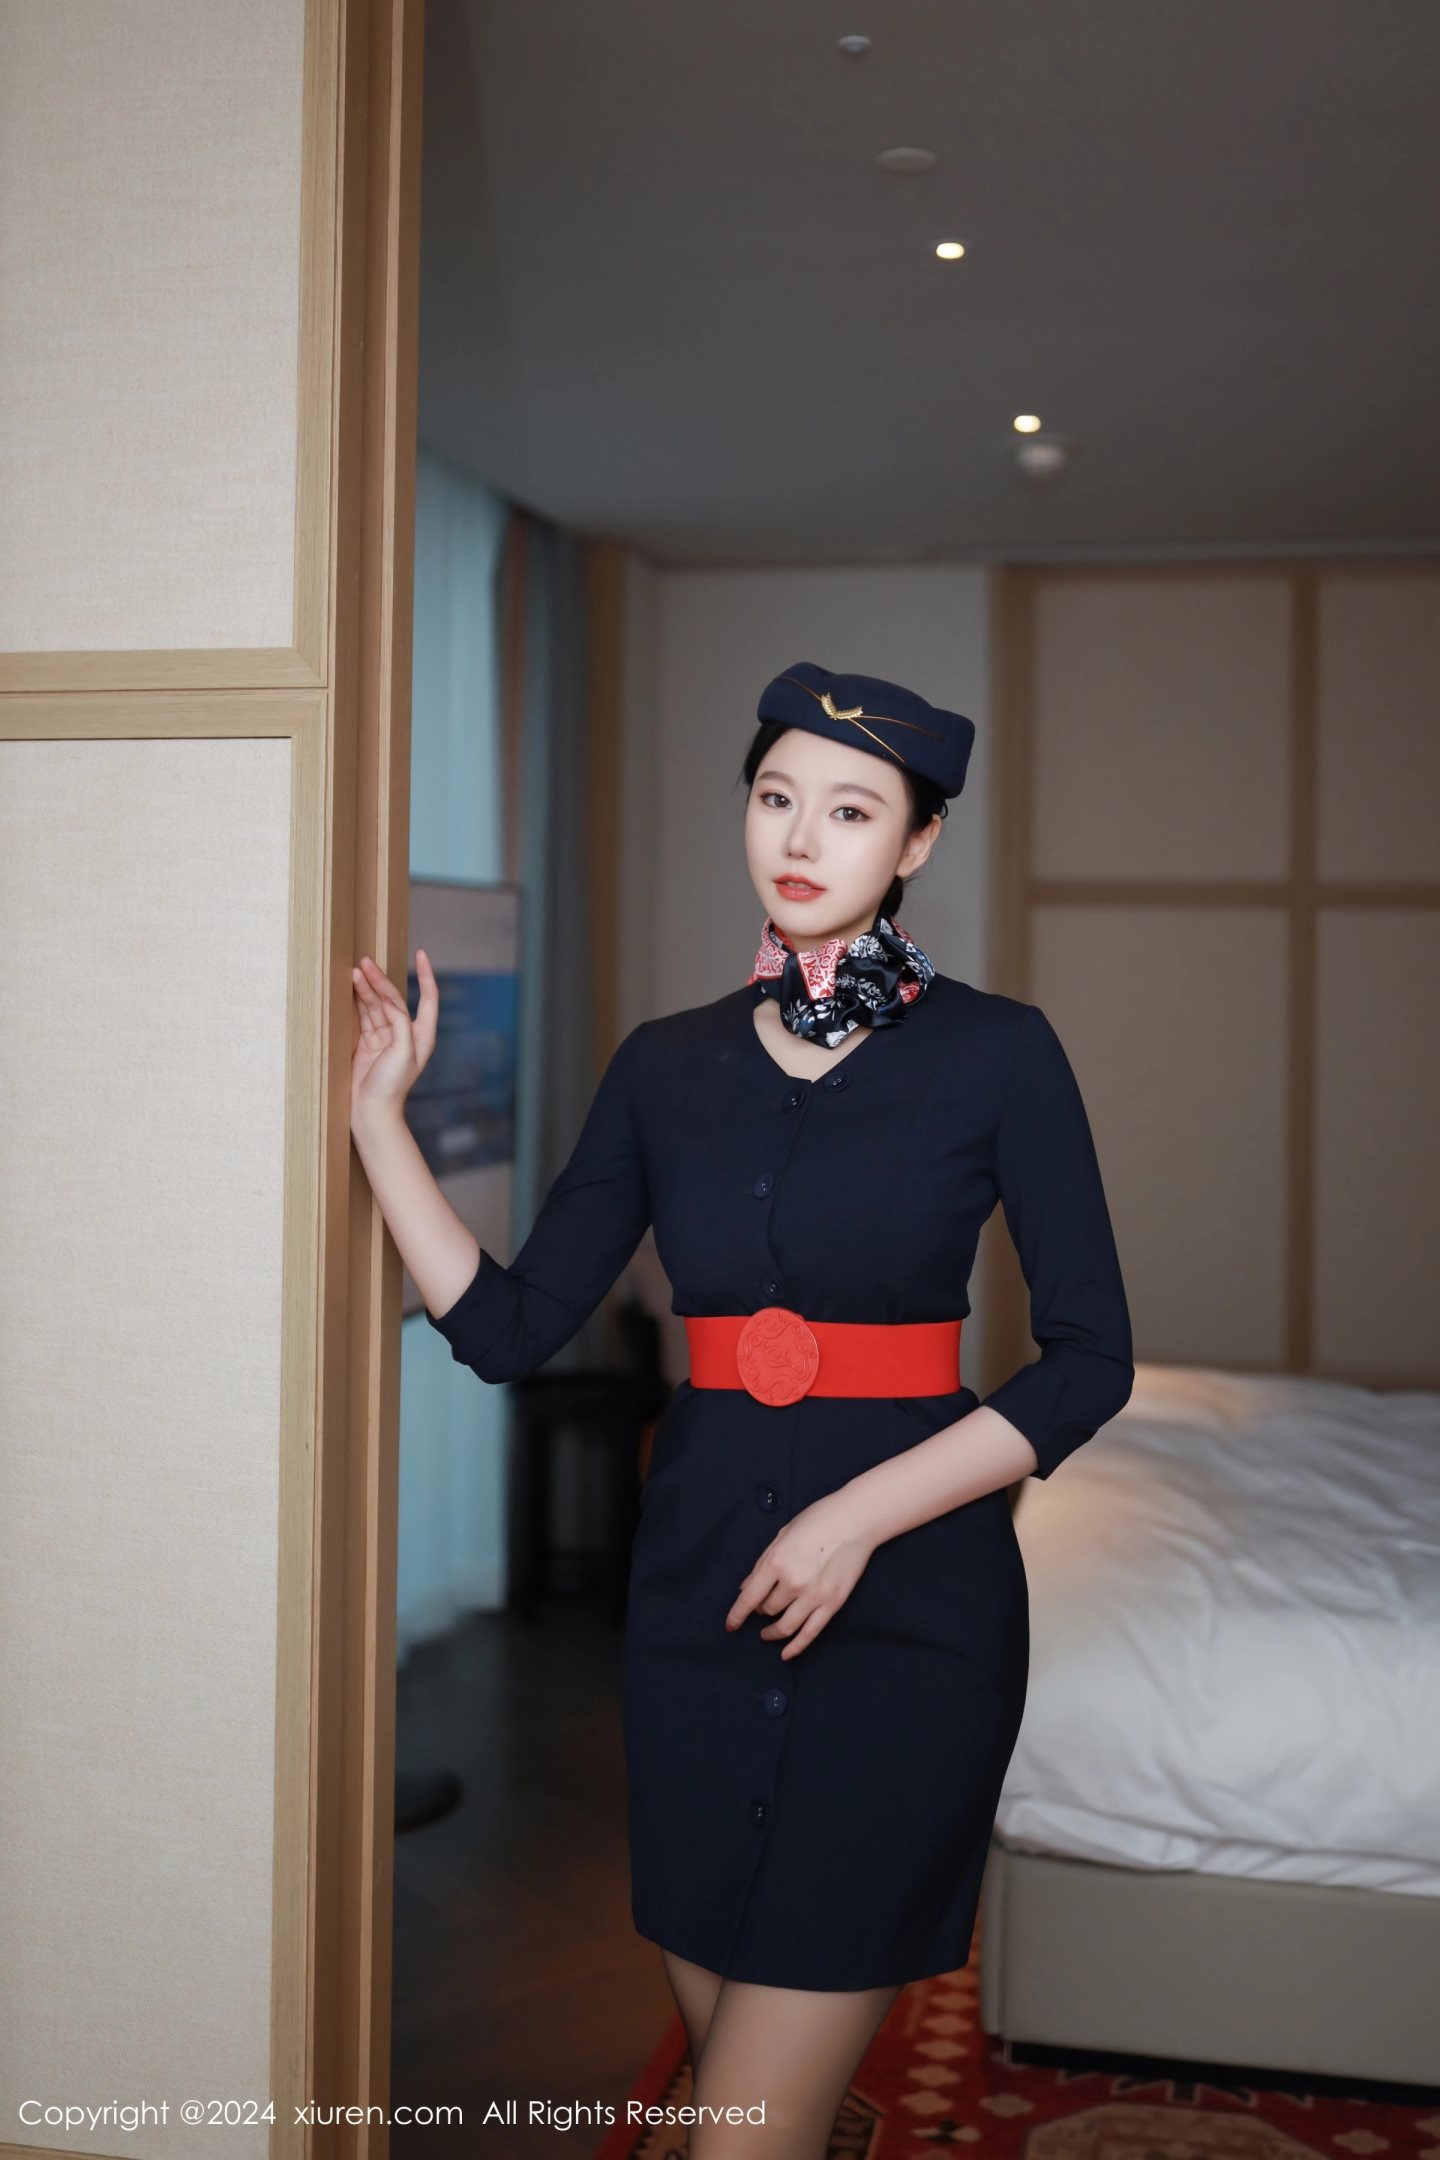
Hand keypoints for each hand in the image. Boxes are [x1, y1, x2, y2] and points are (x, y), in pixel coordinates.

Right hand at [350, 950, 437, 1126]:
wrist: (371, 1111)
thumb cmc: (392, 1086)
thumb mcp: (403, 1052)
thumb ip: (399, 1023)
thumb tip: (388, 1001)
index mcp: (423, 1035)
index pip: (428, 998)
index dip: (426, 975)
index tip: (420, 954)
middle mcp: (406, 1034)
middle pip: (395, 998)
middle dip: (381, 979)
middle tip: (365, 963)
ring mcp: (386, 1037)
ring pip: (376, 1005)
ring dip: (367, 988)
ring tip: (354, 971)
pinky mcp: (368, 1043)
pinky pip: (364, 1016)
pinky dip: (358, 1001)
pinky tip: (350, 987)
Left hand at [724, 1490, 874, 1658]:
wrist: (856, 1521)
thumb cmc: (818, 1520)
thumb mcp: (782, 1535)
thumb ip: (762, 1564)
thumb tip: (745, 1588)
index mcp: (778, 1561)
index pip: (749, 1598)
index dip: (737, 1615)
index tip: (730, 1626)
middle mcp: (794, 1582)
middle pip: (768, 1609)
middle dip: (761, 1611)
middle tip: (761, 1607)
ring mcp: (814, 1596)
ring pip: (786, 1626)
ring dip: (773, 1633)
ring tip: (767, 1634)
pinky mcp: (832, 1604)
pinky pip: (810, 1632)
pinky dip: (796, 1646)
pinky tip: (786, 1653)